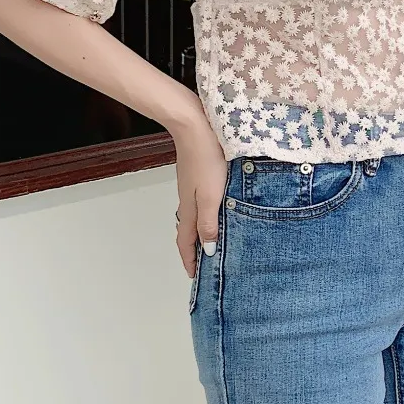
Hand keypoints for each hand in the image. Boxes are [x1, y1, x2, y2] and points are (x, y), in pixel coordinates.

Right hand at [171, 105, 226, 276]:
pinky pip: (199, 203)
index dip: (189, 260)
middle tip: (204, 263)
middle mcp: (187, 201)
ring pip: (195, 217)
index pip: (186, 242)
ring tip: (213, 242)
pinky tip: (216, 211)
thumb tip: (207, 250)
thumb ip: (210, 223)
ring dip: (201, 232)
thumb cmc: (207, 160)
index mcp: (190, 209)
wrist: (196, 127)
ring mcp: (191, 188)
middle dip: (194, 249)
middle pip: (188, 231)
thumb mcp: (211, 196)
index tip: (194, 276)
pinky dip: (205, 215)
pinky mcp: (197, 176)